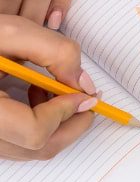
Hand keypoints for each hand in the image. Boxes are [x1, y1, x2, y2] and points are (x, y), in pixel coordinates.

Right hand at [0, 15, 96, 160]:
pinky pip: (17, 143)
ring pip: (30, 150)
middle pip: (37, 148)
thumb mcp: (10, 32)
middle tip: (86, 99)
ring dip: (56, 123)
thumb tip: (84, 85)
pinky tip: (34, 94)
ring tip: (51, 89)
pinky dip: (38, 124)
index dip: (65, 113)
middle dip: (71, 123)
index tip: (82, 93)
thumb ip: (55, 52)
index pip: (33, 132)